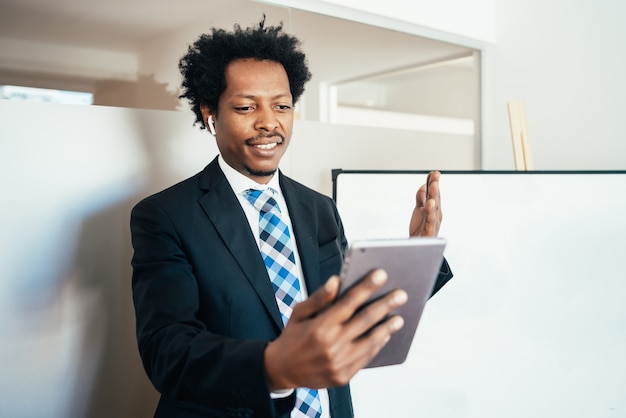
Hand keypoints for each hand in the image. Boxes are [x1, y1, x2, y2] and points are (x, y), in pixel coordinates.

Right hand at [264, 270, 406, 389]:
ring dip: (387, 327)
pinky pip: (366, 358)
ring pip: (371, 341)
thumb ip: (319, 297)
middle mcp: (331, 345)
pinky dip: (377, 345)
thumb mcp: (299, 313)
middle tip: (400, 294)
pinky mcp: (343, 376)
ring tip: (399, 317)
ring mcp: (339, 363)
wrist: (282, 370)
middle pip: (365, 320)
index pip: (349, 302)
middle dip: (385, 305)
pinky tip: (384, 335)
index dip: (366, 287)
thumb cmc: (292, 337)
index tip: (381, 275)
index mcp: (320, 326)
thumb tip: (336, 281)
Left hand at [409, 171, 442, 236]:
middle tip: (436, 174)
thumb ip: (421, 198)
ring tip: (434, 184)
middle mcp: (435, 213)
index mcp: (433, 207)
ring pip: (434, 206)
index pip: (433, 192)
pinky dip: (430, 211)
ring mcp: (433, 222)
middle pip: (435, 197)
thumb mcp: (419, 210)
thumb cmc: (420, 229)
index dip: (432, 182)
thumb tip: (423, 185)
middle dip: (435, 185)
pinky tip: (429, 203)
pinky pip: (430, 220)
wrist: (418, 248)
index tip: (434, 172)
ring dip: (434, 194)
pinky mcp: (429, 230)